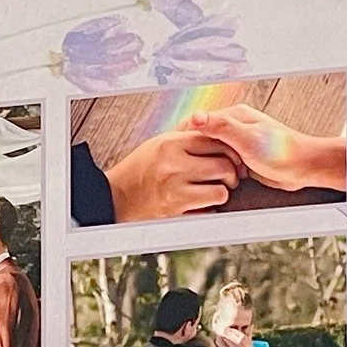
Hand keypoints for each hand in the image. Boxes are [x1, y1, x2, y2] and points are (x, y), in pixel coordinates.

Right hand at [102, 128, 247, 220]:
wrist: (116, 196)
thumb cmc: (141, 168)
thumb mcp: (161, 144)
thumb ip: (189, 139)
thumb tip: (219, 134)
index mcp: (171, 144)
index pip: (215, 141)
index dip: (229, 149)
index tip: (230, 156)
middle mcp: (173, 166)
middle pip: (223, 166)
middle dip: (230, 173)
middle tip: (227, 177)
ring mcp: (174, 190)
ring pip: (221, 191)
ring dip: (221, 192)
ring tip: (213, 190)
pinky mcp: (175, 212)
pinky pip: (209, 211)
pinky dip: (209, 209)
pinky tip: (200, 204)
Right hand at [185, 104, 345, 198]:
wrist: (304, 167)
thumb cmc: (281, 151)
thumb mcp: (247, 138)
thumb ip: (221, 127)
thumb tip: (195, 117)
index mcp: (234, 116)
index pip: (199, 121)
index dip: (184, 135)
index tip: (174, 150)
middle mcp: (235, 127)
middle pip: (203, 137)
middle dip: (194, 151)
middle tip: (184, 165)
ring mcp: (239, 143)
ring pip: (211, 152)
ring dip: (206, 163)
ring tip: (199, 173)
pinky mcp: (244, 159)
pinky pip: (222, 162)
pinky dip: (216, 170)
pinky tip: (213, 178)